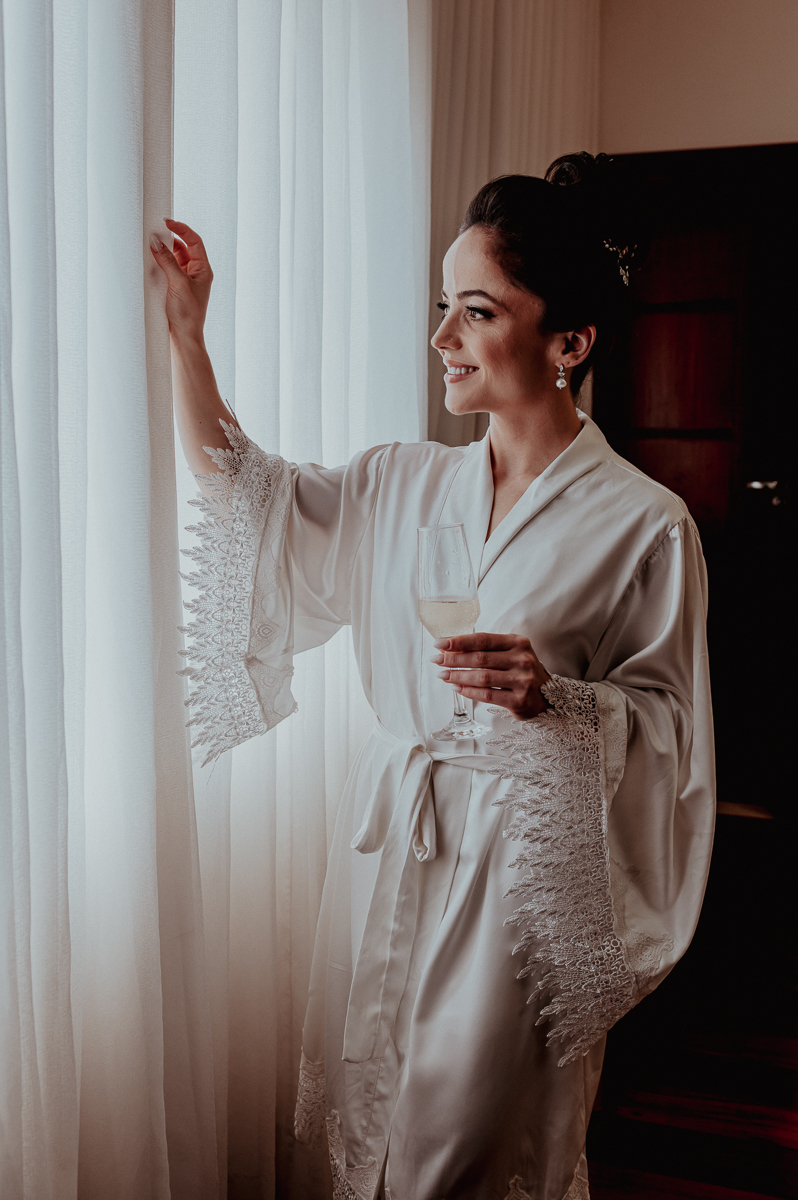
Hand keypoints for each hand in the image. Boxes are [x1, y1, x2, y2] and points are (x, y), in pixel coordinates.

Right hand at [149, 219, 212, 342]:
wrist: (183, 337)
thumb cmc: (187, 314)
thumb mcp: (177, 283)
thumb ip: (167, 261)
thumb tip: (155, 241)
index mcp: (203, 269)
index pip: (194, 241)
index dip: (182, 229)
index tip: (167, 222)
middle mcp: (196, 272)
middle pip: (183, 247)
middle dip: (169, 238)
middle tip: (154, 231)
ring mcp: (185, 279)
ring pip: (174, 257)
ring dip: (163, 250)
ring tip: (150, 245)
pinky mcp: (175, 287)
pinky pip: (167, 268)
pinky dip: (159, 262)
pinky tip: (150, 260)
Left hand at [431, 632, 550, 720]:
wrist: (548, 696)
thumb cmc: (521, 671)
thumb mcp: (511, 653)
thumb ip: (487, 649)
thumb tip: (451, 649)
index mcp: (518, 643)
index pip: (483, 639)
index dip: (459, 641)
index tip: (440, 643)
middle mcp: (522, 659)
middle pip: (480, 658)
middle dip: (454, 659)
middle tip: (436, 660)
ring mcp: (522, 680)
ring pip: (482, 677)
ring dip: (458, 676)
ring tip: (442, 675)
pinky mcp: (519, 700)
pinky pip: (487, 695)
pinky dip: (468, 691)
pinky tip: (456, 687)